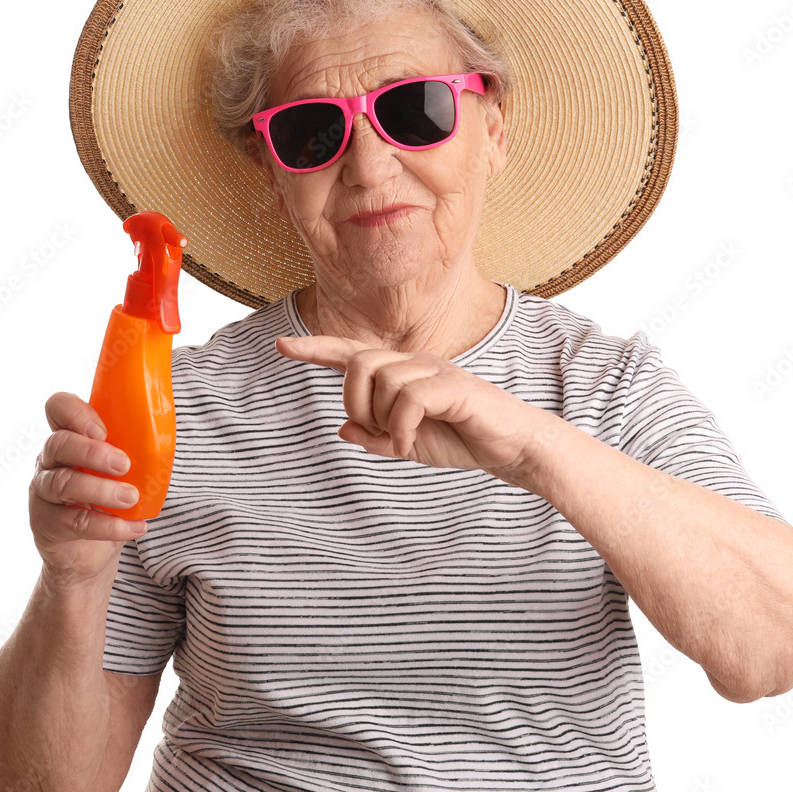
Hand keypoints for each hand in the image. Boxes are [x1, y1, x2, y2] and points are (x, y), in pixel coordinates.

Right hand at [29, 392, 147, 586]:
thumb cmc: (109, 500)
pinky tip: (136, 528)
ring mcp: (43, 492)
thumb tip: (167, 438)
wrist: (89, 554)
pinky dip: (109, 526)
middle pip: (59, 443)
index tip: (104, 430)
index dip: (76, 413)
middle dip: (93, 452)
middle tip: (125, 465)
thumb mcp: (121, 470)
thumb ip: (131, 449)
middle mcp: (50, 460)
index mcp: (70, 437)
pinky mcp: (46, 524)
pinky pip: (74, 521)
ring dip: (102, 489)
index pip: (58, 407)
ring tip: (131, 498)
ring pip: (63, 483)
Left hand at [275, 336, 558, 489]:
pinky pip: (407, 400)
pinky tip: (410, 443)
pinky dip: (400, 429)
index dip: (315, 348)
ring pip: (380, 380)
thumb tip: (341, 429)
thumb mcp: (408, 445)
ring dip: (381, 420)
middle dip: (354, 402)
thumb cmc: (463, 440)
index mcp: (402, 372)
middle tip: (376, 433)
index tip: (280, 344)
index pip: (351, 352)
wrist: (512, 448)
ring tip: (402, 441)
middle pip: (358, 363)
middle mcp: (415, 363)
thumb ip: (375, 436)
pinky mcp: (452, 387)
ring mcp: (434, 370)